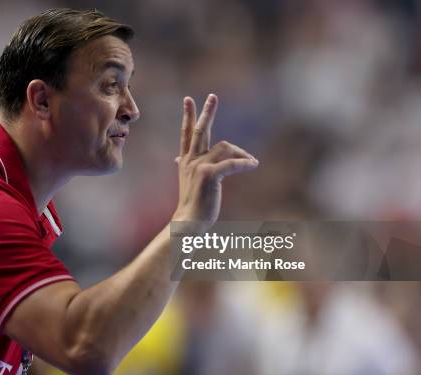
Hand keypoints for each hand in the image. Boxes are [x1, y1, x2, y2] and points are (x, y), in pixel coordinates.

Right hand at [172, 94, 257, 225]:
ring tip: (251, 161)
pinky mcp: (210, 174)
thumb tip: (177, 159)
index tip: (189, 99)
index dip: (188, 115)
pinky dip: (245, 163)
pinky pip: (233, 163)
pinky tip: (254, 165)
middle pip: (199, 130)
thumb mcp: (187, 180)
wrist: (189, 221)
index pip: (186, 133)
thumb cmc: (193, 203)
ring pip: (225, 147)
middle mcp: (190, 160)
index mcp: (186, 161)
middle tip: (212, 96)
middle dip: (207, 112)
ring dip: (241, 153)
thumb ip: (185, 166)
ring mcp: (199, 166)